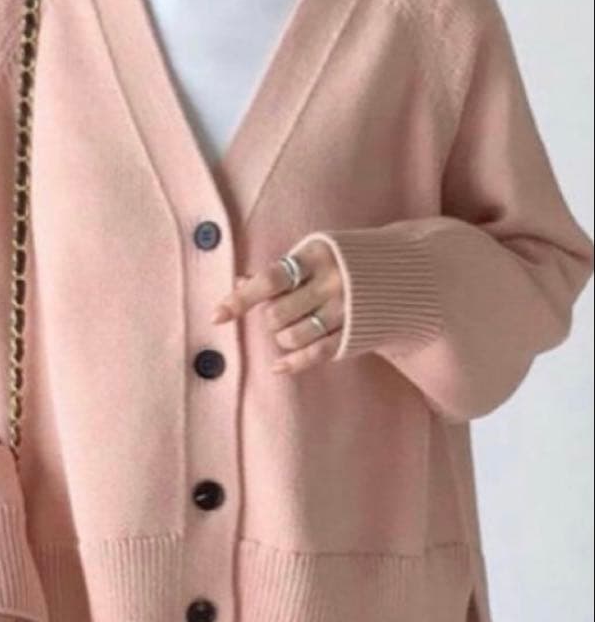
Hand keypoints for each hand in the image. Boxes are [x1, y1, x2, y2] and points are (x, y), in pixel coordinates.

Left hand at [211, 238, 344, 373]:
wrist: (403, 274)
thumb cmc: (344, 261)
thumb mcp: (314, 254)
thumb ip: (279, 270)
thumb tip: (238, 281)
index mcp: (317, 256)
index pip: (270, 279)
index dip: (241, 299)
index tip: (217, 315)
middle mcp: (331, 283)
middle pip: (277, 314)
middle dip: (269, 318)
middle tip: (278, 312)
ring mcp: (344, 311)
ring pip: (292, 337)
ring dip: (281, 338)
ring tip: (288, 329)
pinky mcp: (353, 334)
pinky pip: (315, 355)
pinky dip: (293, 363)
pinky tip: (278, 366)